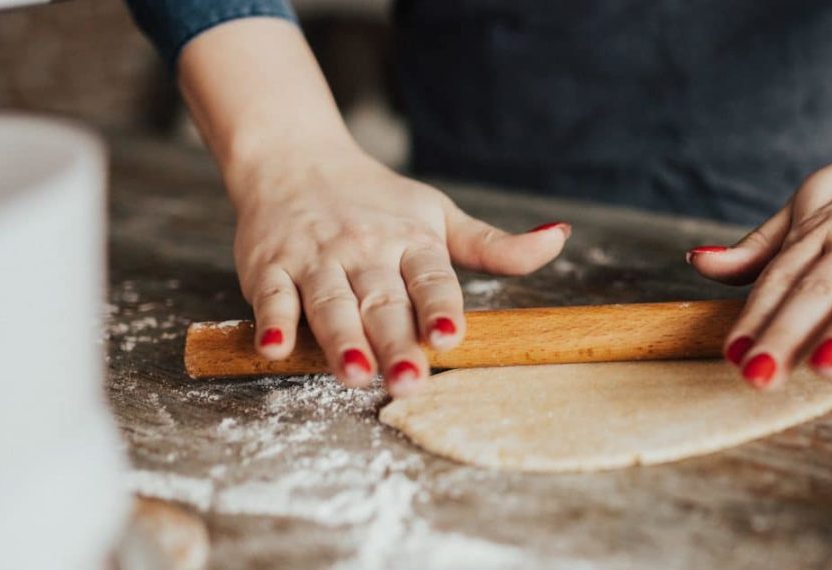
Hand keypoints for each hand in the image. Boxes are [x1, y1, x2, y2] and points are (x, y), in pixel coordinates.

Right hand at [229, 147, 568, 394]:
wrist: (294, 158)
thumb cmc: (376, 200)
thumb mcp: (440, 217)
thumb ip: (495, 246)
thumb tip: (560, 237)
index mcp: (412, 241)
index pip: (431, 277)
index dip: (440, 306)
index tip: (450, 335)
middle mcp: (366, 250)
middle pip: (382, 301)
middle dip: (396, 342)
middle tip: (409, 382)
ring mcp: (316, 259)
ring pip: (331, 303)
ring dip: (342, 340)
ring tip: (356, 375)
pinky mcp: (271, 267)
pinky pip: (272, 297)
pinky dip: (272, 324)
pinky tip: (276, 351)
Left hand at [688, 129, 831, 388]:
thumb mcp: (808, 205)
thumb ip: (761, 246)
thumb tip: (700, 264)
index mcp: (822, 232)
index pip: (781, 280)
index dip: (755, 318)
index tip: (732, 357)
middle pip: (820, 290)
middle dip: (787, 333)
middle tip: (760, 376)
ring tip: (827, 365)